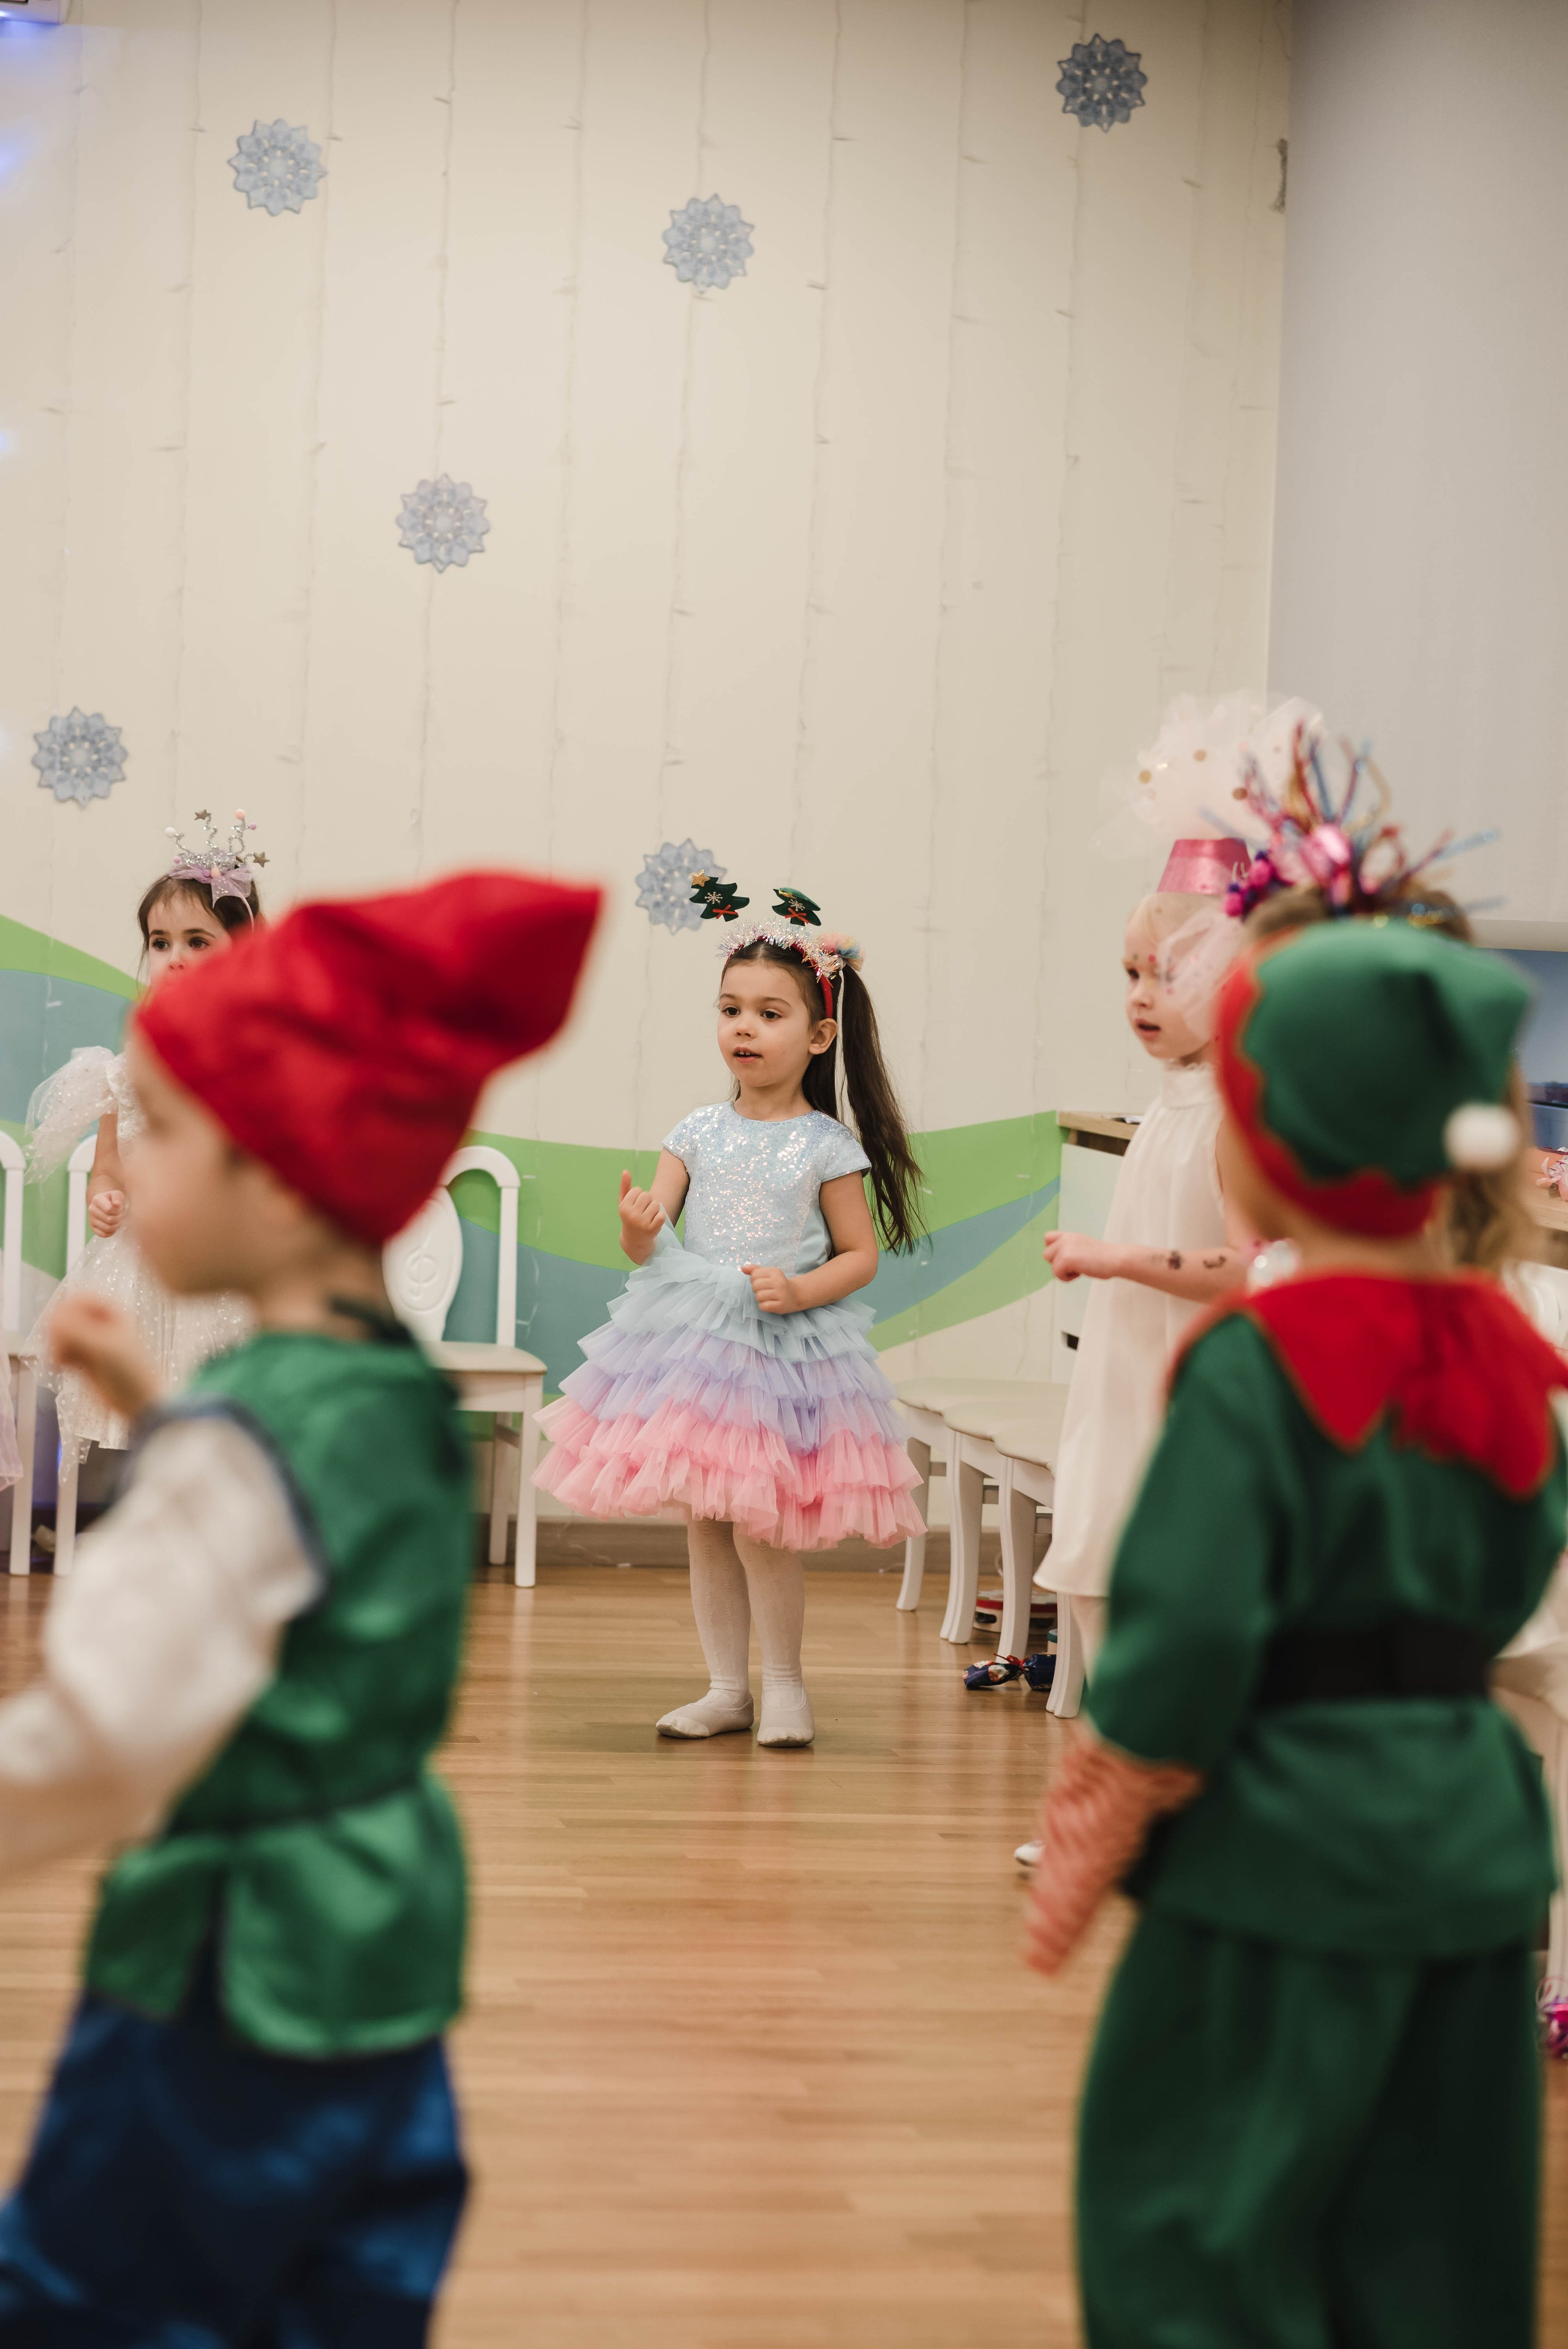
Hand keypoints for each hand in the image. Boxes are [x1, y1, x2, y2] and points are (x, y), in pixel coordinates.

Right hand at [46, 1292, 163, 1422]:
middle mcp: (100, 1322)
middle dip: (58, 1332)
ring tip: (61, 1361)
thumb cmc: (130, 1371)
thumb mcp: (104, 1347)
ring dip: (56, 1345)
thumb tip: (53, 1320)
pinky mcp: (83, 1356)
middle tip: (60, 1349)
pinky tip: (63, 1367)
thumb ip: (77, 1330)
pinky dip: (59, 1356)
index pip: (78, 1298)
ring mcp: (90, 1339)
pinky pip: (62, 1348)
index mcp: (112, 1311)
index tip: (62, 1330)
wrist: (138, 1401)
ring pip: (60, 1333)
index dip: (65, 1312)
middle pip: (64, 1315)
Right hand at [86, 1189, 125, 1238]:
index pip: (109, 1209)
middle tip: (120, 1215)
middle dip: (118, 1218)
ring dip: (116, 1226)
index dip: (118, 1210)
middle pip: (109, 1219)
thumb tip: (116, 1204)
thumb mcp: (117, 1194)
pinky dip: (111, 1232)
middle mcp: (91, 1209)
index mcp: (97, 1199)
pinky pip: (103, 1234)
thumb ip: (118, 1197)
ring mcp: (91, 1219)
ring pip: (107, 1228)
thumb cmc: (113, 1200)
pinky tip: (113, 1226)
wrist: (107, 1204)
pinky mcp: (93, 1228)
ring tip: (117, 1221)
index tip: (120, 1208)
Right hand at [618, 1170, 664, 1261]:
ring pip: (656, 1204)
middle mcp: (631, 1215)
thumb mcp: (624, 1203)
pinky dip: (660, 1216)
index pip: (638, 1190)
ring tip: (648, 1216)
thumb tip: (625, 1171)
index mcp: (623, 1207)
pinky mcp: (653, 1229)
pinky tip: (654, 1222)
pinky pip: (662, 1214)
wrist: (635, 1240)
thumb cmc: (629, 1217)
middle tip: (643, 1211)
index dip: (639, 1196)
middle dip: (647, 1201)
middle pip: (647, 1196)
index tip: (635, 1205)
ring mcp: (642, 1223)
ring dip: (654, 1208)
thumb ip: (625, 1186)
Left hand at [742, 1264, 799, 1314]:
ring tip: (767, 1297)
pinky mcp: (780, 1305)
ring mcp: (781, 1294)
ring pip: (758, 1296)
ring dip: (760, 1298)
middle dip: (756, 1289)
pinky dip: (763, 1306)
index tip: (762, 1282)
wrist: (794, 1294)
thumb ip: (755, 1270)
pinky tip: (769, 1303)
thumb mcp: (768, 1273)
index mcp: (775, 1271)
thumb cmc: (777, 1283)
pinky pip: (763, 1306)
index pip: (754, 1275)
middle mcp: (779, 1281)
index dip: (754, 1280)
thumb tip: (742, 1268)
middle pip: (755, 1286)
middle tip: (764, 1290)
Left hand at [1041, 1229, 1120, 1282]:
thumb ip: (1071, 1250)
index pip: (1047, 1237)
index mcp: (1070, 1236)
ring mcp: (1065, 1247)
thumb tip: (1060, 1262)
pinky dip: (1067, 1278)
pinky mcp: (1066, 1259)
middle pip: (1046, 1254)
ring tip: (1080, 1269)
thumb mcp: (1084, 1247)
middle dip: (1058, 1264)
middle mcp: (1066, 1239)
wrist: (1116, 1259)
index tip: (1065, 1257)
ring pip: (1052, 1266)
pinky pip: (1057, 1274)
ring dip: (1063, 1272)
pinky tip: (1081, 1273)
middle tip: (1076, 1266)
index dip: (1052, 1250)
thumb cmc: (1105, 1258)